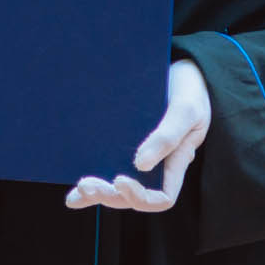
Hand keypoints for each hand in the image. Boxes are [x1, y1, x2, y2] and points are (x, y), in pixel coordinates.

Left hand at [67, 59, 210, 213]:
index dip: (139, 197)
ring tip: (81, 187)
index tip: (120, 180)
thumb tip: (141, 164)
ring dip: (98, 193)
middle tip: (88, 184)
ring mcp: (139, 157)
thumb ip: (167, 136)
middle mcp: (157, 165)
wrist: (181, 67)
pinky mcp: (123, 144)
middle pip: (133, 195)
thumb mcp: (186, 110)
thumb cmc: (191, 89)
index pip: (161, 197)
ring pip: (118, 188)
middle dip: (110, 195)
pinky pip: (107, 170)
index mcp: (176, 162)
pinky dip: (91, 188)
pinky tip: (73, 195)